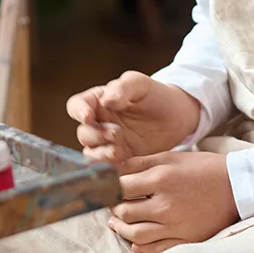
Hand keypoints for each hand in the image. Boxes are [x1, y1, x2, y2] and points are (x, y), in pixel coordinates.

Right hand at [66, 72, 200, 163]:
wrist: (177, 117)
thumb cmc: (155, 95)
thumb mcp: (140, 84)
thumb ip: (122, 88)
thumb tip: (105, 100)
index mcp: (98, 101)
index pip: (76, 106)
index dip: (78, 112)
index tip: (88, 116)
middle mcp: (98, 124)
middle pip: (83, 133)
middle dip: (95, 136)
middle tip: (115, 133)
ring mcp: (108, 144)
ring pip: (91, 153)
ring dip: (100, 155)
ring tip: (118, 152)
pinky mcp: (120, 160)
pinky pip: (108, 167)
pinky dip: (112, 168)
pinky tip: (124, 164)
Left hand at [108, 151, 239, 252]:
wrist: (237, 187)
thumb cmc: (203, 168)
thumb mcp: (172, 157)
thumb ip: (141, 163)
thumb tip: (114, 168)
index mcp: (162, 179)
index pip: (122, 187)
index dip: (109, 187)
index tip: (106, 186)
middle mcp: (167, 205)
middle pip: (125, 212)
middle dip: (113, 207)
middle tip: (111, 203)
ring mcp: (176, 226)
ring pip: (136, 234)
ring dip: (122, 228)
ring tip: (117, 222)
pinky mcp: (186, 240)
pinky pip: (155, 249)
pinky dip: (140, 247)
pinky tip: (135, 239)